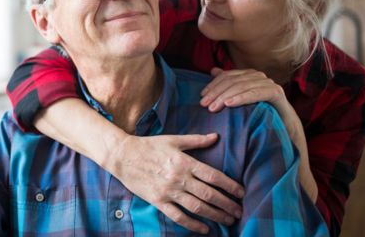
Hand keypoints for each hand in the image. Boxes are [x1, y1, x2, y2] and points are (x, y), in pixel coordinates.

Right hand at [106, 133, 243, 233]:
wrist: (123, 156)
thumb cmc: (148, 145)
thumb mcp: (173, 140)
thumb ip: (196, 140)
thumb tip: (216, 137)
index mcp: (184, 162)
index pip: (213, 176)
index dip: (230, 186)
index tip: (241, 193)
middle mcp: (179, 178)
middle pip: (209, 194)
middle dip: (227, 204)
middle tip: (239, 211)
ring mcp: (168, 191)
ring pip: (197, 207)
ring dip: (215, 215)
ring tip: (228, 220)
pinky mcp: (158, 201)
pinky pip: (178, 216)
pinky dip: (193, 224)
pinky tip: (204, 229)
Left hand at [200, 68, 289, 115]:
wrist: (285, 128)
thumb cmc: (260, 113)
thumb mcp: (241, 99)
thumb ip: (229, 84)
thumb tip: (213, 70)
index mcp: (248, 75)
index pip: (227, 76)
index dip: (213, 85)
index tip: (202, 96)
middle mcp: (258, 76)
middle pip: (232, 81)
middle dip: (216, 92)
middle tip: (204, 104)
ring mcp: (268, 83)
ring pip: (241, 86)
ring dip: (225, 96)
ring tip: (214, 107)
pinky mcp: (275, 92)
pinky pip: (255, 93)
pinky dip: (241, 98)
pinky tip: (229, 104)